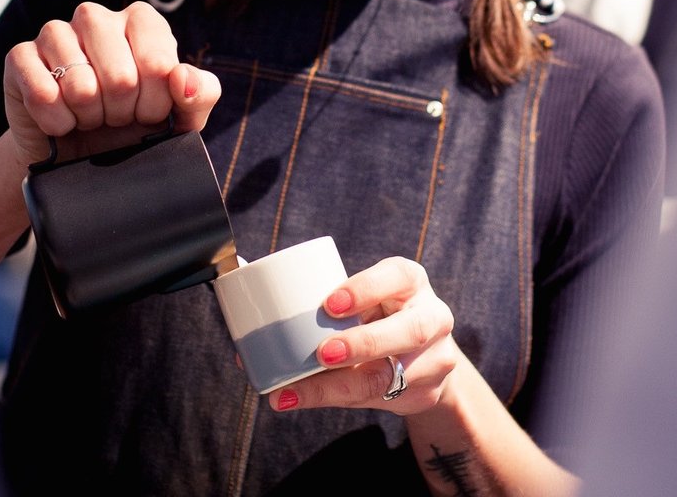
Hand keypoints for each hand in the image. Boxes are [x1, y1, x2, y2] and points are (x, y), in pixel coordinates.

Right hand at [3, 0, 220, 167]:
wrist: (76, 156)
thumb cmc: (134, 128)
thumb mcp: (181, 117)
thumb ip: (200, 94)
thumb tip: (183, 79)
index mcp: (142, 21)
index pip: (159, 66)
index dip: (155, 104)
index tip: (148, 112)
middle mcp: (96, 16)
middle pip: (121, 79)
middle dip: (122, 113)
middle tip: (115, 116)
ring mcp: (55, 32)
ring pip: (81, 88)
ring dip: (89, 119)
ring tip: (90, 117)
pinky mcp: (19, 56)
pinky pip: (42, 96)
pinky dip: (56, 123)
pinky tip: (61, 122)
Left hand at [267, 256, 455, 414]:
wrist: (425, 358)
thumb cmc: (376, 315)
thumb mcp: (362, 297)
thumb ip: (318, 295)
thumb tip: (240, 280)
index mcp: (409, 282)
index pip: (397, 276)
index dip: (366, 288)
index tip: (330, 302)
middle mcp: (431, 315)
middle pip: (408, 330)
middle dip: (363, 343)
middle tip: (321, 352)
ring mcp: (435, 357)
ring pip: (396, 375)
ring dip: (345, 383)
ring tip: (300, 387)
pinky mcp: (426, 392)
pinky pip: (382, 400)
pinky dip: (339, 400)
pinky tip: (303, 399)